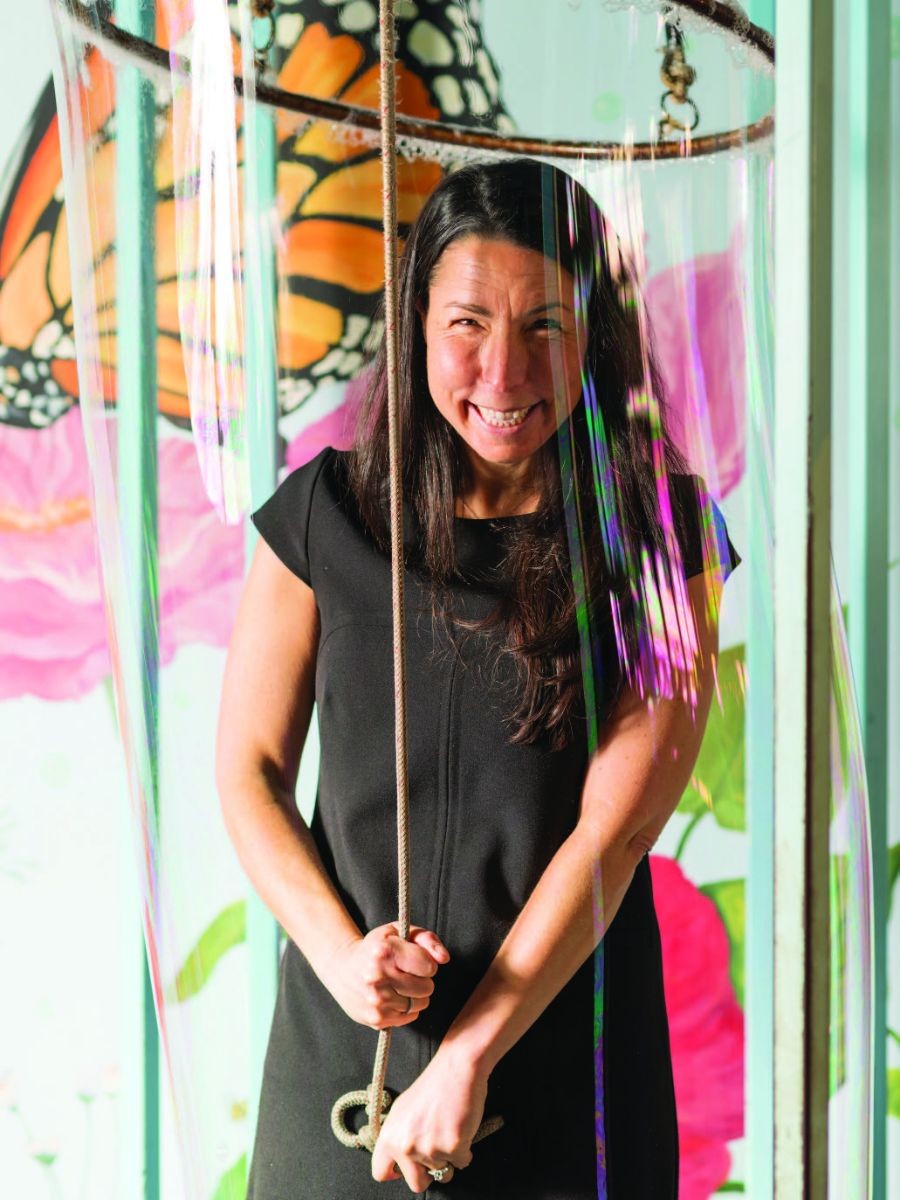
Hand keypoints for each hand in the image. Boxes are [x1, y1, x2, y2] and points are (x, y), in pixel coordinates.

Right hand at [323, 923, 449, 1029]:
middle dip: (422, 980)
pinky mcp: (376, 1018)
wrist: (341, 968)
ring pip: (420, 1004)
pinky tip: (392, 996)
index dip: (426, 962)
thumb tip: (444, 958)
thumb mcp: (399, 931)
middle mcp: (377, 976)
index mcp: (385, 951)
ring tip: (399, 984)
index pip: (429, 966)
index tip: (413, 959)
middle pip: (427, 987)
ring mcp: (376, 1000)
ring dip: (415, 995)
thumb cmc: (377, 947)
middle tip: (406, 973)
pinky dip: (406, 1008)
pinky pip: (409, 1017)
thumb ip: (427, 938)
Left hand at [370, 1051, 486, 1191]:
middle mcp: (405, 1147)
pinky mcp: (453, 1147)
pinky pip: (463, 1163)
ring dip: (449, 1158)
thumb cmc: (433, 1086)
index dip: (396, 1173)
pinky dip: (465, 1150)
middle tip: (435, 1150)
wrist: (457, 1067)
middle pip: (416, 1184)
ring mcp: (429, 1149)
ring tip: (449, 1130)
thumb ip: (398, 1136)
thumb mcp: (403, 1110)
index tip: (406, 1167)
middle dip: (428, 1173)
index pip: (381, 1173)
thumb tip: (397, 1162)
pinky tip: (461, 1128)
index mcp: (389, 1137)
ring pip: (443, 1174)